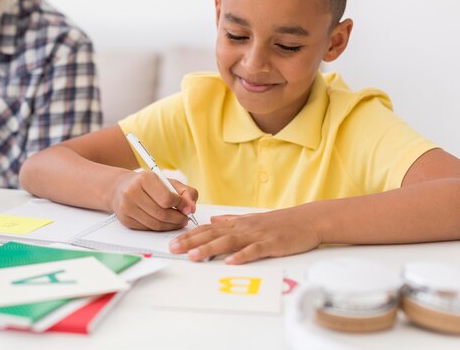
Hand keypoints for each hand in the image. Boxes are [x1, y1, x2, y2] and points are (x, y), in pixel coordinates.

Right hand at [110, 170, 197, 230]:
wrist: (120, 188)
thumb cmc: (149, 185)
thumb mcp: (168, 182)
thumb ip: (186, 192)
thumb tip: (191, 208)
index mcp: (145, 179)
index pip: (167, 198)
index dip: (181, 205)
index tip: (188, 208)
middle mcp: (132, 192)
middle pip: (162, 214)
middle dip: (178, 219)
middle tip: (185, 219)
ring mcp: (127, 207)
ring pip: (155, 224)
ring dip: (171, 226)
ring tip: (178, 221)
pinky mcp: (126, 220)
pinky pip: (148, 229)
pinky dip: (160, 228)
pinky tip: (165, 223)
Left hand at [169, 206, 321, 263]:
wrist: (308, 219)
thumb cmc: (280, 222)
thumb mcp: (252, 219)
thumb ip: (231, 220)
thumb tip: (212, 221)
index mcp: (238, 223)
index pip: (209, 229)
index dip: (190, 235)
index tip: (173, 241)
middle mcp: (244, 228)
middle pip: (213, 234)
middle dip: (192, 242)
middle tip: (173, 248)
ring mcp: (257, 235)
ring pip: (229, 242)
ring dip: (210, 249)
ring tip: (194, 256)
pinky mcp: (271, 244)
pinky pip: (254, 251)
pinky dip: (242, 256)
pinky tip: (230, 262)